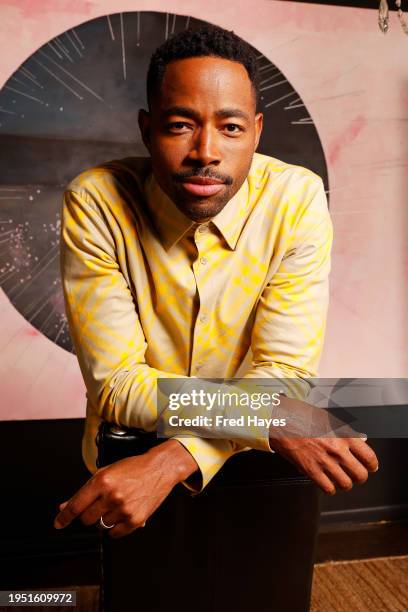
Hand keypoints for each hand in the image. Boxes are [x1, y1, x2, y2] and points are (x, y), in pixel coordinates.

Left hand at [54, 439, 197, 537]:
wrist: (160, 468)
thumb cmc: (133, 468)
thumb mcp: (106, 472)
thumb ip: (85, 491)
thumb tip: (66, 506)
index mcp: (102, 481)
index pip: (76, 505)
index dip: (64, 517)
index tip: (58, 523)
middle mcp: (112, 496)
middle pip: (87, 519)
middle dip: (90, 514)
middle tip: (101, 504)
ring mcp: (124, 509)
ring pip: (102, 525)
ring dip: (106, 518)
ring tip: (119, 503)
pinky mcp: (135, 519)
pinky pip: (115, 533)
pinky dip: (116, 527)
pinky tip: (123, 513)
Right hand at [269, 397, 378, 494]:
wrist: (280, 421)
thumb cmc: (300, 416)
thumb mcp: (328, 418)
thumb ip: (346, 431)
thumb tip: (360, 439)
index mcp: (343, 436)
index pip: (369, 457)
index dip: (372, 465)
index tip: (370, 466)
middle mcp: (336, 451)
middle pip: (360, 475)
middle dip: (360, 476)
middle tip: (355, 473)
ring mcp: (324, 462)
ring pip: (346, 484)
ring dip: (345, 483)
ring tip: (341, 478)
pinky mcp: (311, 471)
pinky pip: (328, 489)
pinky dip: (330, 488)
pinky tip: (327, 481)